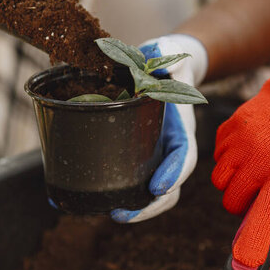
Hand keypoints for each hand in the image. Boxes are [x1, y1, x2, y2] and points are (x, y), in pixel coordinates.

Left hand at [111, 34, 207, 222]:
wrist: (164, 65)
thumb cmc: (166, 61)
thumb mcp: (167, 55)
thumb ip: (166, 58)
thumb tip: (160, 57)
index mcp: (181, 129)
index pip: (183, 157)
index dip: (173, 174)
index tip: (157, 188)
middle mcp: (169, 147)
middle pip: (169, 187)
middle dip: (149, 207)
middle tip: (121, 214)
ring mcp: (153, 153)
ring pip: (149, 190)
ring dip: (133, 208)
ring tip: (108, 213)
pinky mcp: (135, 153)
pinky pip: (129, 177)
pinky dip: (112, 191)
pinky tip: (86, 199)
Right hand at [212, 33, 269, 267]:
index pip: (263, 214)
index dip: (253, 241)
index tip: (244, 259)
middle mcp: (258, 155)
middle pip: (230, 199)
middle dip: (242, 206)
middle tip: (261, 196)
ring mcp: (241, 137)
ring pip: (219, 178)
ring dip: (233, 183)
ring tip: (256, 171)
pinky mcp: (233, 123)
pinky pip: (218, 154)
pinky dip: (228, 160)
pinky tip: (250, 151)